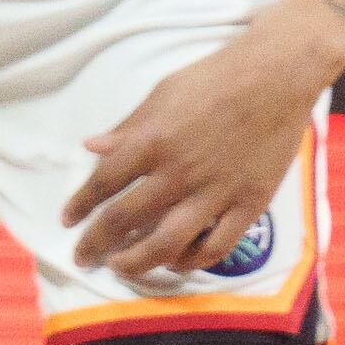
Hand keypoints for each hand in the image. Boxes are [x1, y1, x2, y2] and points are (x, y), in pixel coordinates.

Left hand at [62, 22, 338, 277]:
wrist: (277, 77)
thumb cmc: (215, 78)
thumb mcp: (162, 93)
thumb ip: (128, 127)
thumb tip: (91, 147)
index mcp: (152, 142)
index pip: (103, 182)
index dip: (80, 205)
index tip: (67, 220)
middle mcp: (178, 173)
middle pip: (125, 219)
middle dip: (97, 243)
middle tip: (82, 257)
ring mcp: (214, 193)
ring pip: (167, 244)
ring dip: (137, 262)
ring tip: (121, 268)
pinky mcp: (248, 205)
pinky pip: (216, 245)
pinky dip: (192, 260)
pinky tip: (176, 261)